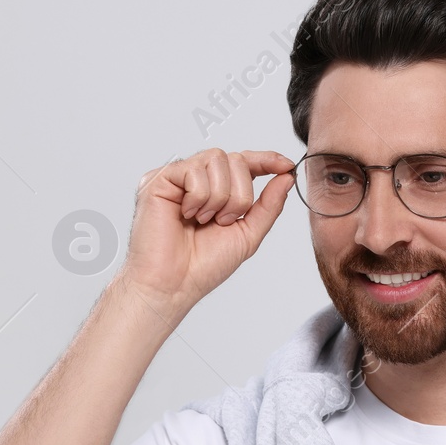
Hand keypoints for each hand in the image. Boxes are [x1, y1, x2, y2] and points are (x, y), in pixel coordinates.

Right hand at [118, 148, 295, 315]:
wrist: (174, 285)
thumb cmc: (203, 266)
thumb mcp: (247, 234)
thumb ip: (268, 205)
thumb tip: (286, 177)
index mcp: (217, 190)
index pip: (244, 162)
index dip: (266, 160)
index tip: (286, 165)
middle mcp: (196, 179)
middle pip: (234, 159)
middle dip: (239, 194)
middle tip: (223, 221)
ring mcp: (177, 177)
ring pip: (216, 159)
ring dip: (219, 196)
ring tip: (204, 221)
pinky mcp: (159, 179)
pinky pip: (193, 169)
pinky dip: (198, 196)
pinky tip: (187, 215)